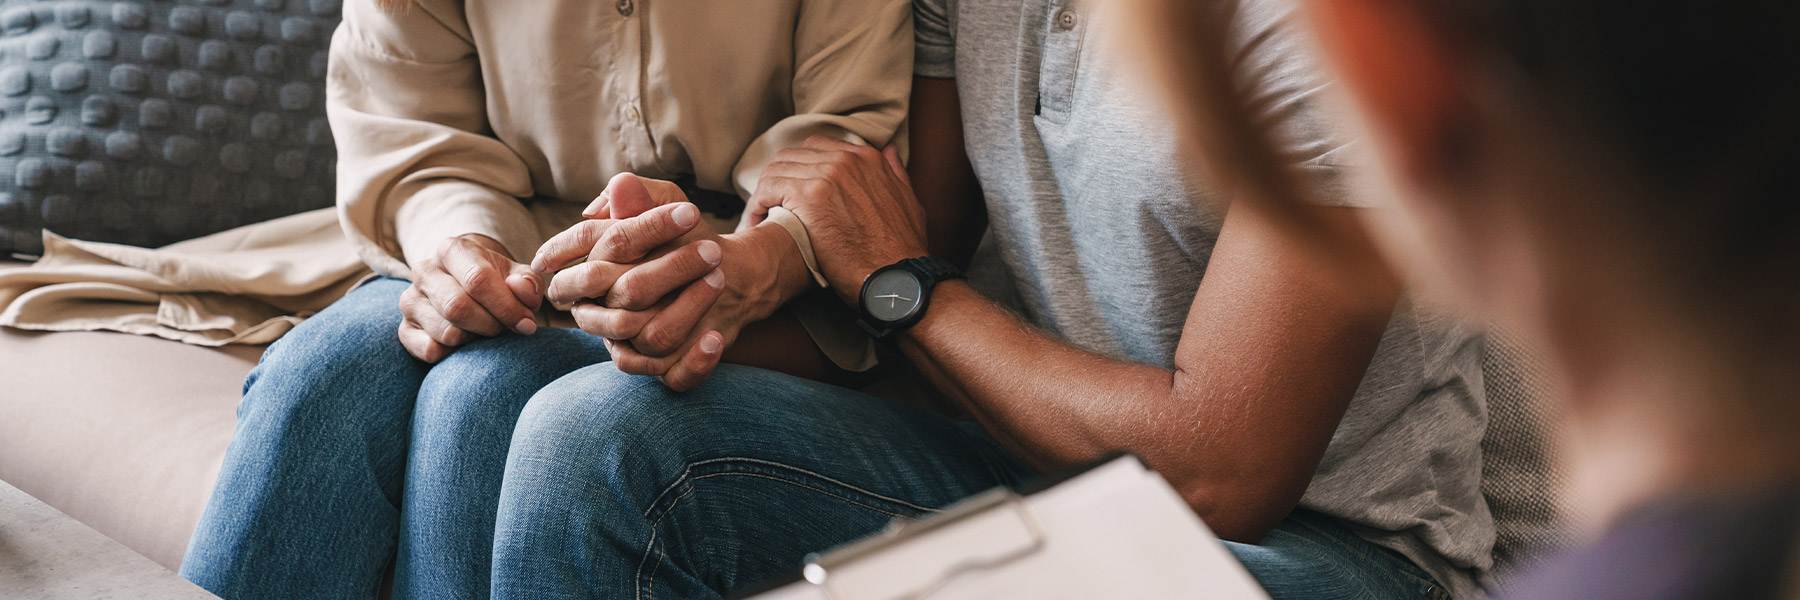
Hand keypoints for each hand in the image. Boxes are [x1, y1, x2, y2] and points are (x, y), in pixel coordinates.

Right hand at [397, 233, 541, 362]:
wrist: (470, 288)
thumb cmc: (499, 283)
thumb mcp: (518, 277)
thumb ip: (527, 282)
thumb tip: (519, 288)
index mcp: (452, 250)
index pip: (478, 280)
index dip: (507, 307)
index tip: (526, 323)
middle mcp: (425, 271)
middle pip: (458, 307)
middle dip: (491, 325)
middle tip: (505, 329)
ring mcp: (410, 300)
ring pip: (445, 332)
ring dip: (474, 339)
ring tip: (485, 330)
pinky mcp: (405, 328)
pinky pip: (430, 350)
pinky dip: (454, 354)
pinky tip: (465, 342)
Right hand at [533, 174, 746, 389]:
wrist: (728, 276)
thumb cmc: (687, 238)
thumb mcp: (670, 205)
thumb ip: (644, 196)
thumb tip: (619, 187)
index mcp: (595, 268)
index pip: (607, 247)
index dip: (646, 229)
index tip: (690, 213)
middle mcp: (603, 311)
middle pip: (627, 294)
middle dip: (671, 270)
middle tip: (711, 252)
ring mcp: (629, 343)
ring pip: (651, 336)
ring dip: (690, 308)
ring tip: (719, 280)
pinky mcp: (660, 368)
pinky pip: (671, 377)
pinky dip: (696, 361)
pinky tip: (716, 337)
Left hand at [747, 136, 926, 304]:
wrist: (897, 277)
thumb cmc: (902, 250)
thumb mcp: (908, 202)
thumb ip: (895, 172)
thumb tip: (888, 150)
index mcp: (866, 158)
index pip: (816, 148)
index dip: (799, 171)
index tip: (791, 193)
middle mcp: (846, 158)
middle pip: (791, 157)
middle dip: (777, 180)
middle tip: (769, 205)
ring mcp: (828, 174)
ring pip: (776, 170)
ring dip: (764, 193)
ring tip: (759, 216)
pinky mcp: (810, 195)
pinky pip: (768, 190)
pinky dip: (756, 206)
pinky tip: (757, 223)